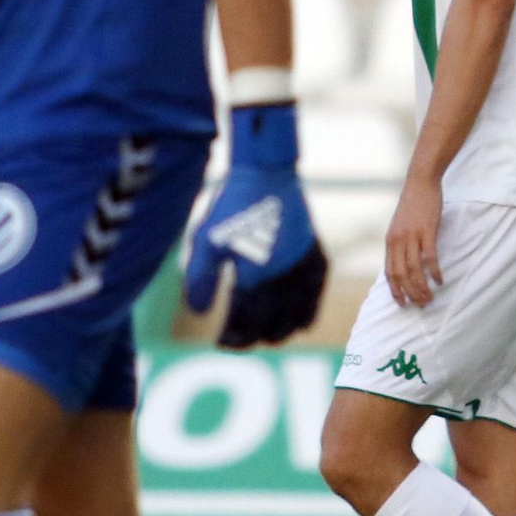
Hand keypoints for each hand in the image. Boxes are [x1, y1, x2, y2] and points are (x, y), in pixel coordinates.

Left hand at [184, 103, 327, 348]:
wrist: (267, 172)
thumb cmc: (231, 206)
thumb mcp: (205, 241)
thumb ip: (200, 280)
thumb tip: (199, 314)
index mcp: (256, 277)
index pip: (246, 325)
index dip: (231, 338)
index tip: (219, 343)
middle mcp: (284, 279)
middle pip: (273, 329)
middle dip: (254, 338)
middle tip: (238, 338)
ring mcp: (304, 270)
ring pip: (298, 320)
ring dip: (281, 330)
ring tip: (264, 332)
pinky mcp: (316, 259)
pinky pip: (315, 300)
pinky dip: (303, 314)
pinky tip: (291, 315)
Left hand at [385, 171, 442, 306]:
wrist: (420, 182)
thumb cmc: (413, 205)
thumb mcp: (400, 226)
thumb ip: (400, 243)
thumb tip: (403, 262)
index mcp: (390, 241)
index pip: (389, 272)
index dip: (395, 290)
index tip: (402, 303)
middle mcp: (398, 241)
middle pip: (401, 275)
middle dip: (410, 293)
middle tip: (421, 305)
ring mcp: (412, 236)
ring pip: (414, 269)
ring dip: (422, 287)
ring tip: (430, 298)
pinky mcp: (427, 231)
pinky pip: (430, 257)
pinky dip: (434, 272)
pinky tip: (440, 281)